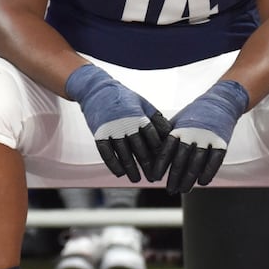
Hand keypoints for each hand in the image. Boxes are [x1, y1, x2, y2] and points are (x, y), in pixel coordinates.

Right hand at [65, 63, 169, 181]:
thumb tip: (172, 135)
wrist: (96, 89)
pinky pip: (106, 153)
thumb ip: (157, 120)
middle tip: (154, 178)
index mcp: (140, 116)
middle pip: (140, 149)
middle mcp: (127, 124)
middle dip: (148, 166)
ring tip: (137, 179)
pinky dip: (113, 164)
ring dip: (131, 169)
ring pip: (123, 154)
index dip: (159, 153)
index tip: (165, 165)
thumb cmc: (125, 98)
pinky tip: (120, 174)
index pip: (153, 139)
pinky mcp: (99, 133)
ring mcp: (112, 129)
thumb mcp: (144, 104)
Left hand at [149, 79, 249, 193]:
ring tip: (183, 190)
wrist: (220, 102)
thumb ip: (165, 137)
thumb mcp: (177, 121)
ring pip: (197, 163)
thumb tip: (151, 156)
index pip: (166, 150)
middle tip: (170, 190)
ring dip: (189, 179)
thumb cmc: (194, 115)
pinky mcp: (222, 142)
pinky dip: (208, 173)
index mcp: (178, 129)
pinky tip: (202, 183)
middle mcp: (192, 133)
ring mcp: (208, 138)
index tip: (155, 178)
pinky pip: (215, 161)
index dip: (160, 166)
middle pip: (181, 160)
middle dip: (174, 178)